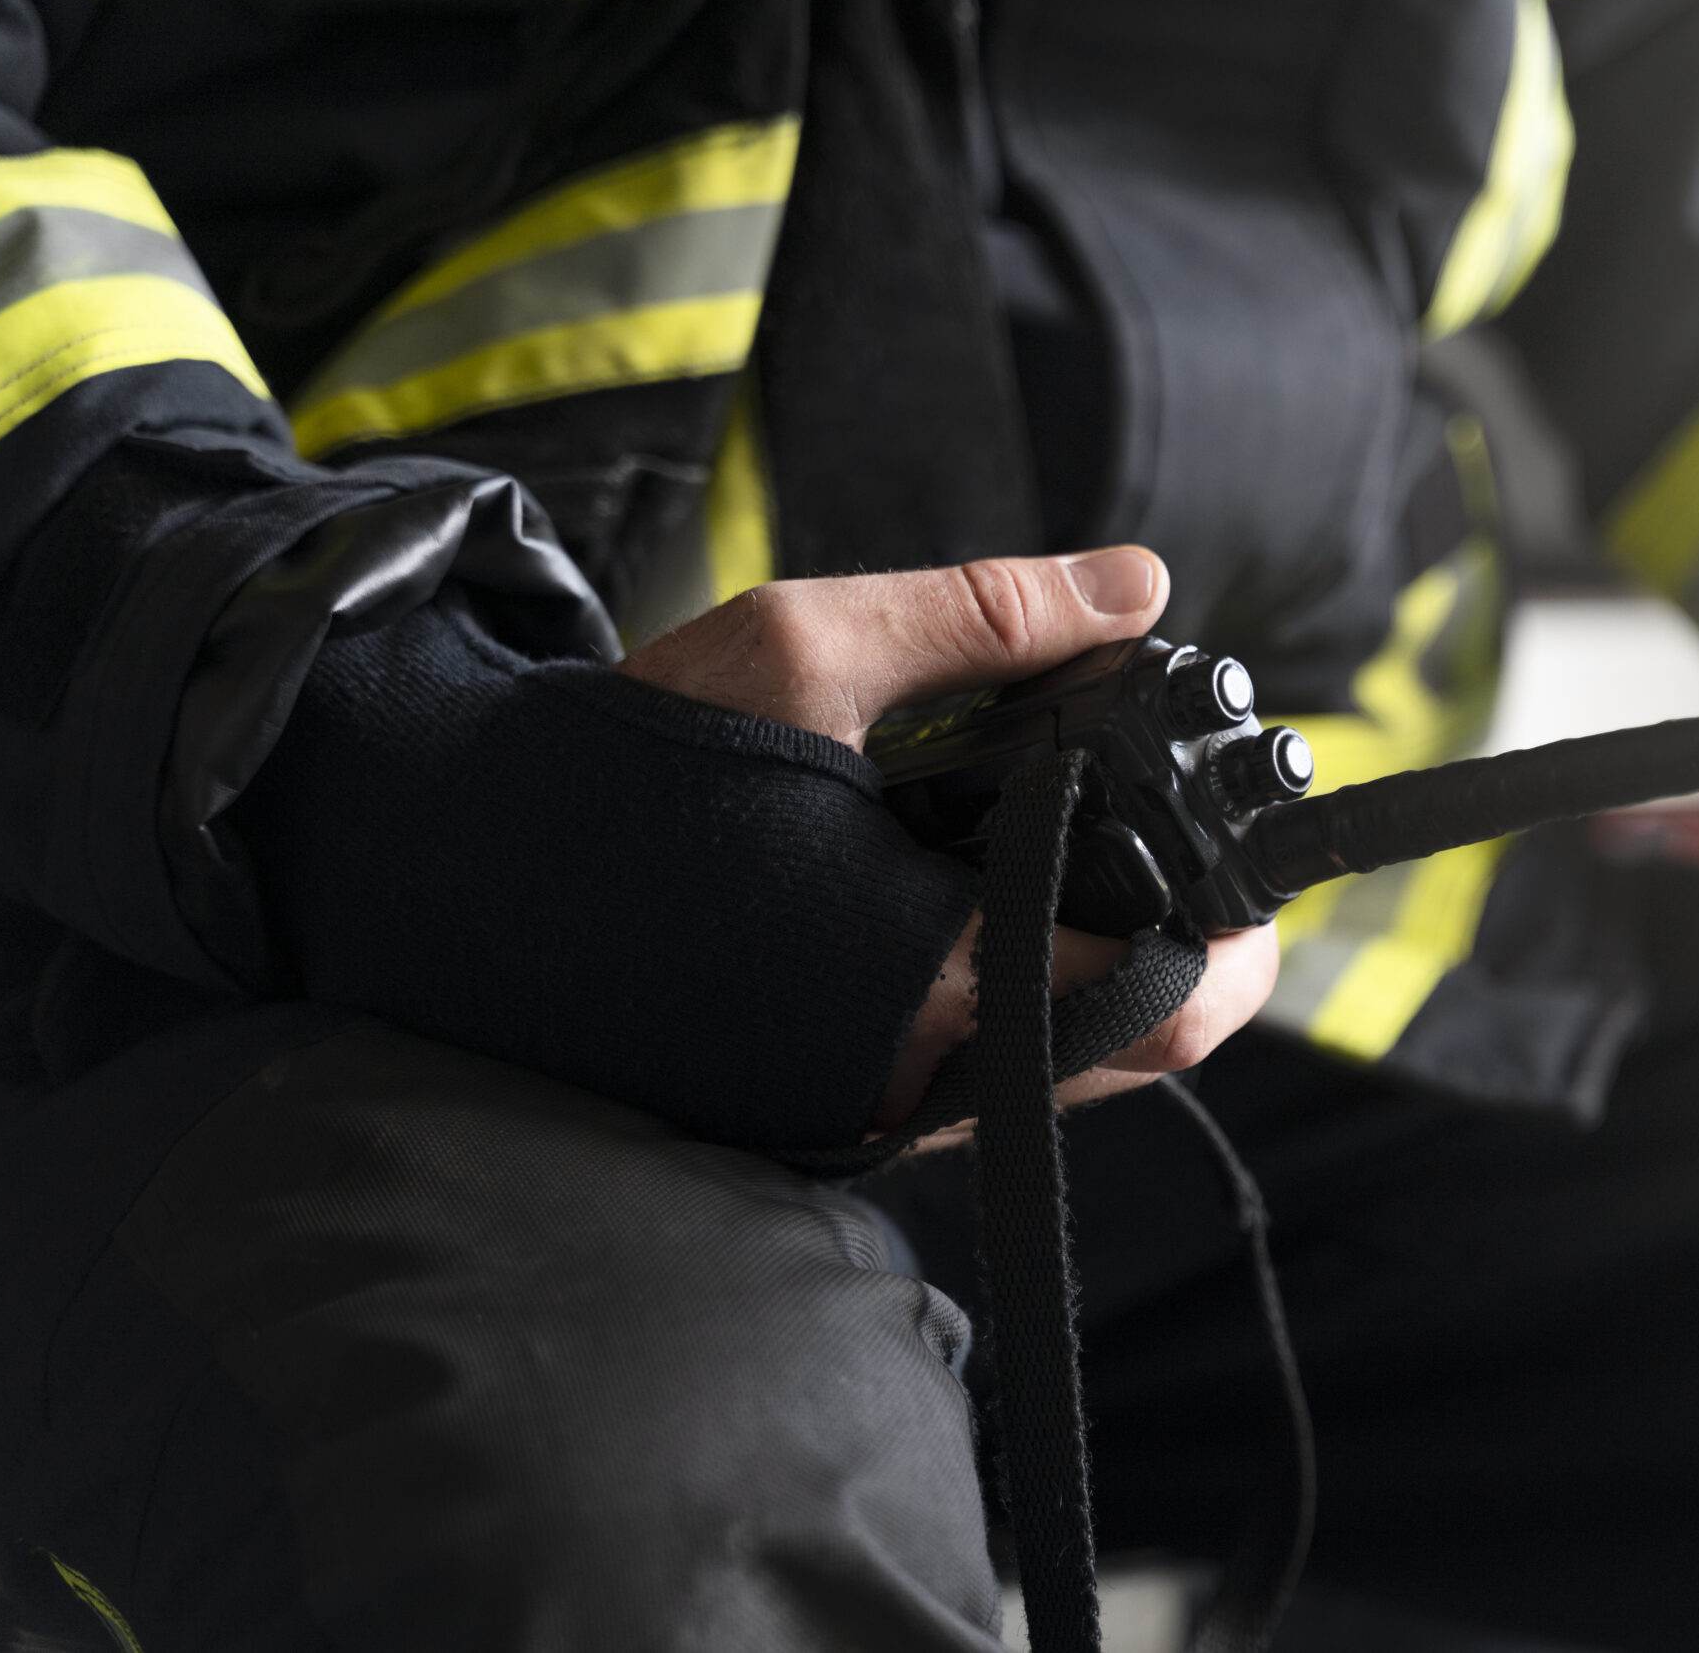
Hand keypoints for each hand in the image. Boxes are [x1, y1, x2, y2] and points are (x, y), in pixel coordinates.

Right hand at [618, 550, 1281, 1139]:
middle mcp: (916, 1082)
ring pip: (1068, 1075)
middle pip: (1144, 1056)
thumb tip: (1136, 584)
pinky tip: (986, 902)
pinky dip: (1025, 999)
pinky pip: (986, 1079)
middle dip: (1189, 953)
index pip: (1169, 1004)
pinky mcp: (835, 1115)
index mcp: (926, 982)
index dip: (1237, 936)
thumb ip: (986, 617)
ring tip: (1084, 856)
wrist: (458, 871)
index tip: (1239, 859)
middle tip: (1178, 851)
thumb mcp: (804, 650)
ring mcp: (875, 1115)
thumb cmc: (621, 768)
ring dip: (1111, 975)